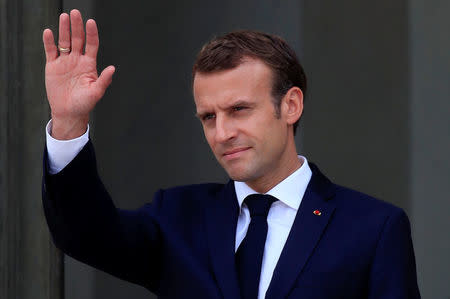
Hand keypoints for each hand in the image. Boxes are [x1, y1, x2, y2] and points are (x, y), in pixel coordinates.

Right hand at [43, 9, 114, 138]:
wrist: (68, 112)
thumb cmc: (84, 104)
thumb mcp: (96, 93)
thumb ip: (104, 80)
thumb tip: (113, 68)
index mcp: (89, 65)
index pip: (92, 45)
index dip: (91, 34)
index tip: (91, 22)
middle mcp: (78, 60)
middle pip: (78, 39)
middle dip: (77, 26)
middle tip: (75, 13)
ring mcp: (65, 62)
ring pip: (65, 42)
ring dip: (64, 29)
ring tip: (64, 16)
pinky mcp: (53, 66)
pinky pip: (51, 51)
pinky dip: (49, 41)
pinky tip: (49, 32)